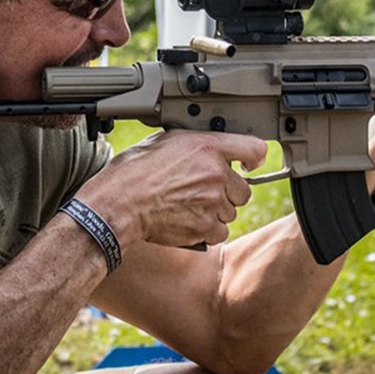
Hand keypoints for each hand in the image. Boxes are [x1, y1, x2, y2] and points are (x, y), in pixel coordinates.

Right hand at [77, 130, 267, 248]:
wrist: (119, 203)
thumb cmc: (133, 171)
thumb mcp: (165, 141)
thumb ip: (195, 145)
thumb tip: (207, 149)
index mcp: (208, 147)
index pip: (254, 148)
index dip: (254, 158)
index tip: (249, 164)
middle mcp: (216, 174)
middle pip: (243, 189)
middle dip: (227, 192)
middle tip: (202, 191)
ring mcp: (213, 202)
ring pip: (231, 212)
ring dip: (216, 212)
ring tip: (189, 206)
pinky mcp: (205, 227)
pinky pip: (220, 232)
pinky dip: (207, 230)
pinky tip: (189, 221)